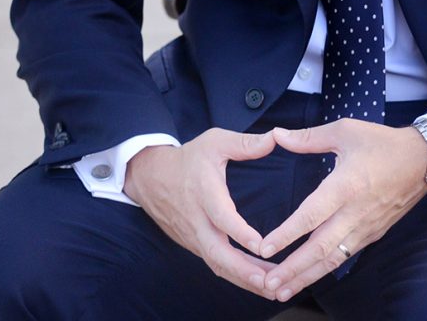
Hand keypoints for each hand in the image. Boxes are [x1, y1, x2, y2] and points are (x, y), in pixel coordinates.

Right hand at [124, 128, 277, 297]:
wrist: (151, 177)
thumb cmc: (189, 158)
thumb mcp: (215, 141)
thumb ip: (245, 143)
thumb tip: (275, 138)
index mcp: (204, 192)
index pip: (221, 217)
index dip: (240, 232)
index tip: (261, 246)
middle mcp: (197, 220)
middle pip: (218, 253)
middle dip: (244, 271)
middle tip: (270, 281)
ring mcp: (194, 237)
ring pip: (218, 265)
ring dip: (244, 279)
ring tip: (273, 288)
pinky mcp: (194, 245)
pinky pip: (215, 264)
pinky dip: (236, 276)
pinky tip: (258, 283)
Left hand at [259, 120, 426, 302]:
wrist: (423, 160)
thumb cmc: (382, 142)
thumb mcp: (345, 130)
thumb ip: (308, 137)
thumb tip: (277, 135)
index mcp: (345, 186)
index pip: (311, 216)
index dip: (286, 234)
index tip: (265, 248)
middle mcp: (354, 212)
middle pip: (320, 248)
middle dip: (292, 269)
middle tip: (268, 284)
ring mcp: (365, 227)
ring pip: (332, 259)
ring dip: (306, 276)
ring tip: (283, 290)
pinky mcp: (372, 234)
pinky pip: (345, 256)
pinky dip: (325, 269)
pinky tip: (310, 276)